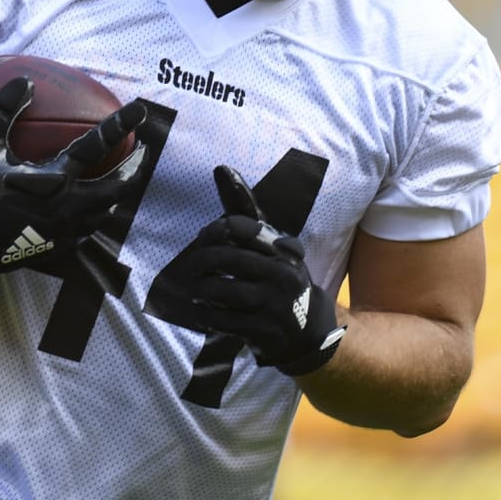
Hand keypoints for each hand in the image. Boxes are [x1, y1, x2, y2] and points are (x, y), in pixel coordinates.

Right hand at [0, 77, 147, 289]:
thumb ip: (3, 111)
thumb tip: (23, 81)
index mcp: (55, 178)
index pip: (97, 145)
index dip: (120, 125)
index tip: (139, 110)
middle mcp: (68, 205)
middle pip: (117, 185)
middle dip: (134, 167)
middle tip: (142, 152)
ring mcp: (66, 230)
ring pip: (107, 210)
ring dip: (118, 192)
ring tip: (122, 178)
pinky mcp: (60, 248)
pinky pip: (89, 230)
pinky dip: (97, 214)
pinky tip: (95, 207)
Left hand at [152, 166, 345, 375]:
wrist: (308, 331)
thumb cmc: (281, 278)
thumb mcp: (271, 244)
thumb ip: (246, 211)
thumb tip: (221, 168)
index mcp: (283, 248)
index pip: (242, 227)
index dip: (215, 230)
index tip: (204, 236)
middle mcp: (282, 273)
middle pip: (228, 259)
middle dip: (202, 260)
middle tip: (192, 266)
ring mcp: (274, 304)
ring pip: (224, 291)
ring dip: (201, 288)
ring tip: (194, 287)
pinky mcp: (264, 331)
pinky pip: (225, 320)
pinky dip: (207, 314)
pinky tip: (201, 310)